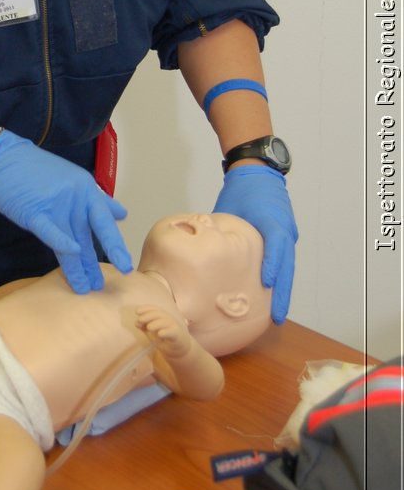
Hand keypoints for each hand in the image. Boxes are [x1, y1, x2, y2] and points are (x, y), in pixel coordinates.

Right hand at [0, 130, 132, 292]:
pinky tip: (71, 255)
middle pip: (92, 233)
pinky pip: (50, 231)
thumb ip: (98, 199)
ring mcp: (56, 203)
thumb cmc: (37, 171)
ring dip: (78, 267)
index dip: (115, 244)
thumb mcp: (74, 179)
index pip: (104, 221)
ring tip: (85, 287)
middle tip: (110, 281)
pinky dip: (61, 242)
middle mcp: (76, 197)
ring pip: (71, 240)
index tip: (125, 266)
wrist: (4, 158)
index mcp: (87, 189)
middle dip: (102, 259)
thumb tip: (121, 214)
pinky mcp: (34, 211)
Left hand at [135, 304, 191, 359]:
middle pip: (158, 314)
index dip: (146, 308)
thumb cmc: (164, 338)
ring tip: (149, 327)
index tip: (137, 311)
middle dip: (148, 315)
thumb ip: (144, 327)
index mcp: (161, 316)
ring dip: (156, 323)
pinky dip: (166, 332)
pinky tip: (159, 334)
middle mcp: (167, 319)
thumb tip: (136, 323)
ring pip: (165, 322)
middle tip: (140, 319)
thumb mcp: (152, 333)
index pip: (154, 309)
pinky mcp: (177, 335)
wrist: (178, 349)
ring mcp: (173, 326)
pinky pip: (172, 332)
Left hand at [213, 164, 296, 323]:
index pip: (276, 245)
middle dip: (282, 292)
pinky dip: (278, 278)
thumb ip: (222, 231)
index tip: (266, 284)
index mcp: (272, 220)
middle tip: (276, 318)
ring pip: (287, 266)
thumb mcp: (230, 207)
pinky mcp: (283, 237)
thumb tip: (201, 255)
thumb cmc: (241, 189)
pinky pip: (283, 260)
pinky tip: (269, 295)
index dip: (272, 265)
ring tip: (275, 315)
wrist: (257, 172)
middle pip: (287, 265)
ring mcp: (287, 234)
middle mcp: (284, 230)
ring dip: (282, 289)